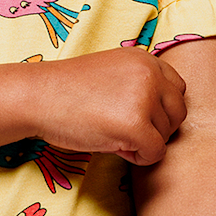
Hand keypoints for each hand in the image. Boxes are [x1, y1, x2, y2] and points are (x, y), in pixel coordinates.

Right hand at [29, 48, 186, 164]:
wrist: (38, 96)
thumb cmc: (68, 89)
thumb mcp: (112, 71)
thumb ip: (140, 82)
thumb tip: (166, 112)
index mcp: (144, 58)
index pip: (177, 89)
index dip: (159, 108)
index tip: (134, 113)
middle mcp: (149, 73)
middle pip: (177, 112)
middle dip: (156, 127)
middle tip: (123, 128)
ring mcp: (144, 98)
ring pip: (167, 135)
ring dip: (144, 141)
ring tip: (113, 133)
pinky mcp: (135, 125)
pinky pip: (155, 153)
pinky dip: (138, 157)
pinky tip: (113, 145)